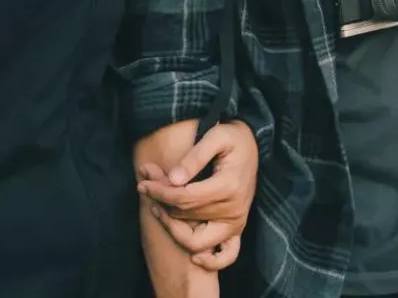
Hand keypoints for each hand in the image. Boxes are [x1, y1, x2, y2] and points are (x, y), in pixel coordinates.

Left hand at [137, 120, 258, 271]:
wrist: (253, 145)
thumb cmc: (233, 139)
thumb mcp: (216, 137)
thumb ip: (194, 157)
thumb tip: (173, 179)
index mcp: (227, 186)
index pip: (184, 198)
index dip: (160, 193)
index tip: (143, 184)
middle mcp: (233, 210)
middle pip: (186, 216)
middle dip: (161, 203)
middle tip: (146, 187)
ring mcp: (236, 223)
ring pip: (197, 241)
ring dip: (174, 229)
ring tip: (159, 211)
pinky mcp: (237, 229)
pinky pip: (227, 255)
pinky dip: (211, 261)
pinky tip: (195, 257)